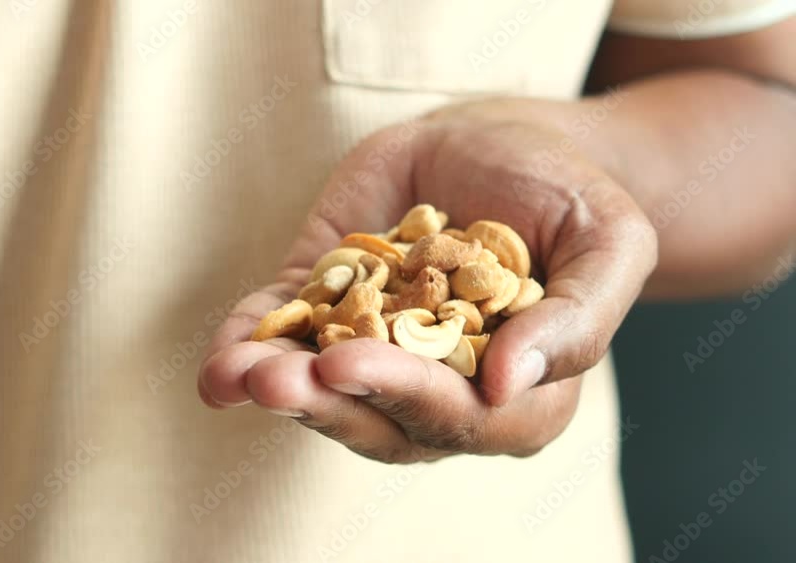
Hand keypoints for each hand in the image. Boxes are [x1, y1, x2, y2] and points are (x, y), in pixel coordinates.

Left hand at [197, 104, 656, 462]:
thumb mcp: (607, 239)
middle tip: (279, 380)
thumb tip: (509, 382)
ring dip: (277, 388)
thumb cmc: (566, 194)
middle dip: (328, 401)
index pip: (463, 416)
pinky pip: (285, 339)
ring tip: (237, 375)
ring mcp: (377, 349)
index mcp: (517, 390)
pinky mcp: (328, 307)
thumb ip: (579, 317)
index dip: (410, 396)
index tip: (355, 365)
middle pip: (382, 418)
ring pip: (325, 391)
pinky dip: (247, 350)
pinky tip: (219, 365)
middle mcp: (441, 385)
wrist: (501, 143)